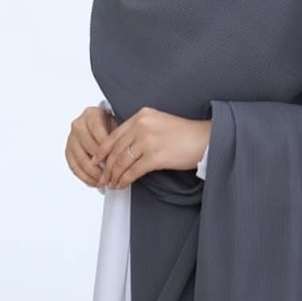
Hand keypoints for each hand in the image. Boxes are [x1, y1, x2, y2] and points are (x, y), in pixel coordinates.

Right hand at [65, 106, 117, 187]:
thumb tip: (120, 156)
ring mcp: (71, 138)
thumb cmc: (109, 124)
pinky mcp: (68, 150)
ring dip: (92, 173)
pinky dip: (84, 176)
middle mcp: (78, 125)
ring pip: (80, 159)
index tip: (115, 159)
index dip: (106, 147)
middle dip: (100, 163)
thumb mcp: (116, 124)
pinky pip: (73, 166)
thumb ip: (116, 138)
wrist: (98, 123)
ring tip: (103, 181)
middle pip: (88, 147)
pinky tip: (93, 181)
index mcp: (90, 115)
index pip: (97, 131)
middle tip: (111, 174)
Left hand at [93, 106, 210, 190]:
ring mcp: (149, 141)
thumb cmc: (185, 134)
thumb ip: (140, 130)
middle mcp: (143, 125)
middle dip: (107, 166)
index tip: (96, 159)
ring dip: (114, 175)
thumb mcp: (159, 123)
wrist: (205, 139)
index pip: (115, 134)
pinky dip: (125, 180)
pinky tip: (122, 184)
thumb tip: (122, 149)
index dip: (102, 150)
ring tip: (111, 184)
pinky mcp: (156, 156)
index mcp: (142, 115)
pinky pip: (133, 171)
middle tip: (102, 177)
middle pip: (116, 149)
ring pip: (122, 161)